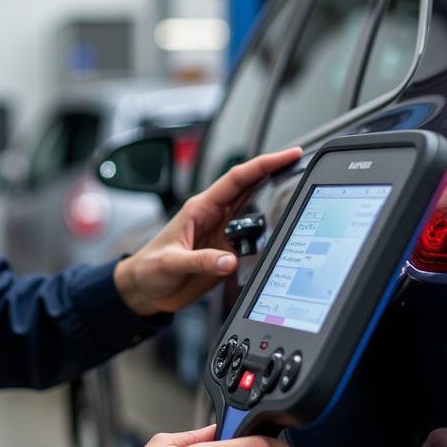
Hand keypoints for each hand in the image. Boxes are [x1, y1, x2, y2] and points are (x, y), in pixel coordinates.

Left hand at [113, 147, 302, 315]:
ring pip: (256, 214)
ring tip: (299, 197)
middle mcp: (215, 217)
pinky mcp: (227, 253)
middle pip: (252, 190)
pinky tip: (281, 236)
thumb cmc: (148, 269)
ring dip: (276, 205)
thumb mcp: (170, 263)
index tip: (287, 155)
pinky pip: (253, 242)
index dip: (263, 164)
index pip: (237, 179)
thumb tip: (229, 261)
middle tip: (302, 167)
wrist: (144, 291)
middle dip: (277, 175)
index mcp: (200, 208)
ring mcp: (223, 235)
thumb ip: (200, 261)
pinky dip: (268, 238)